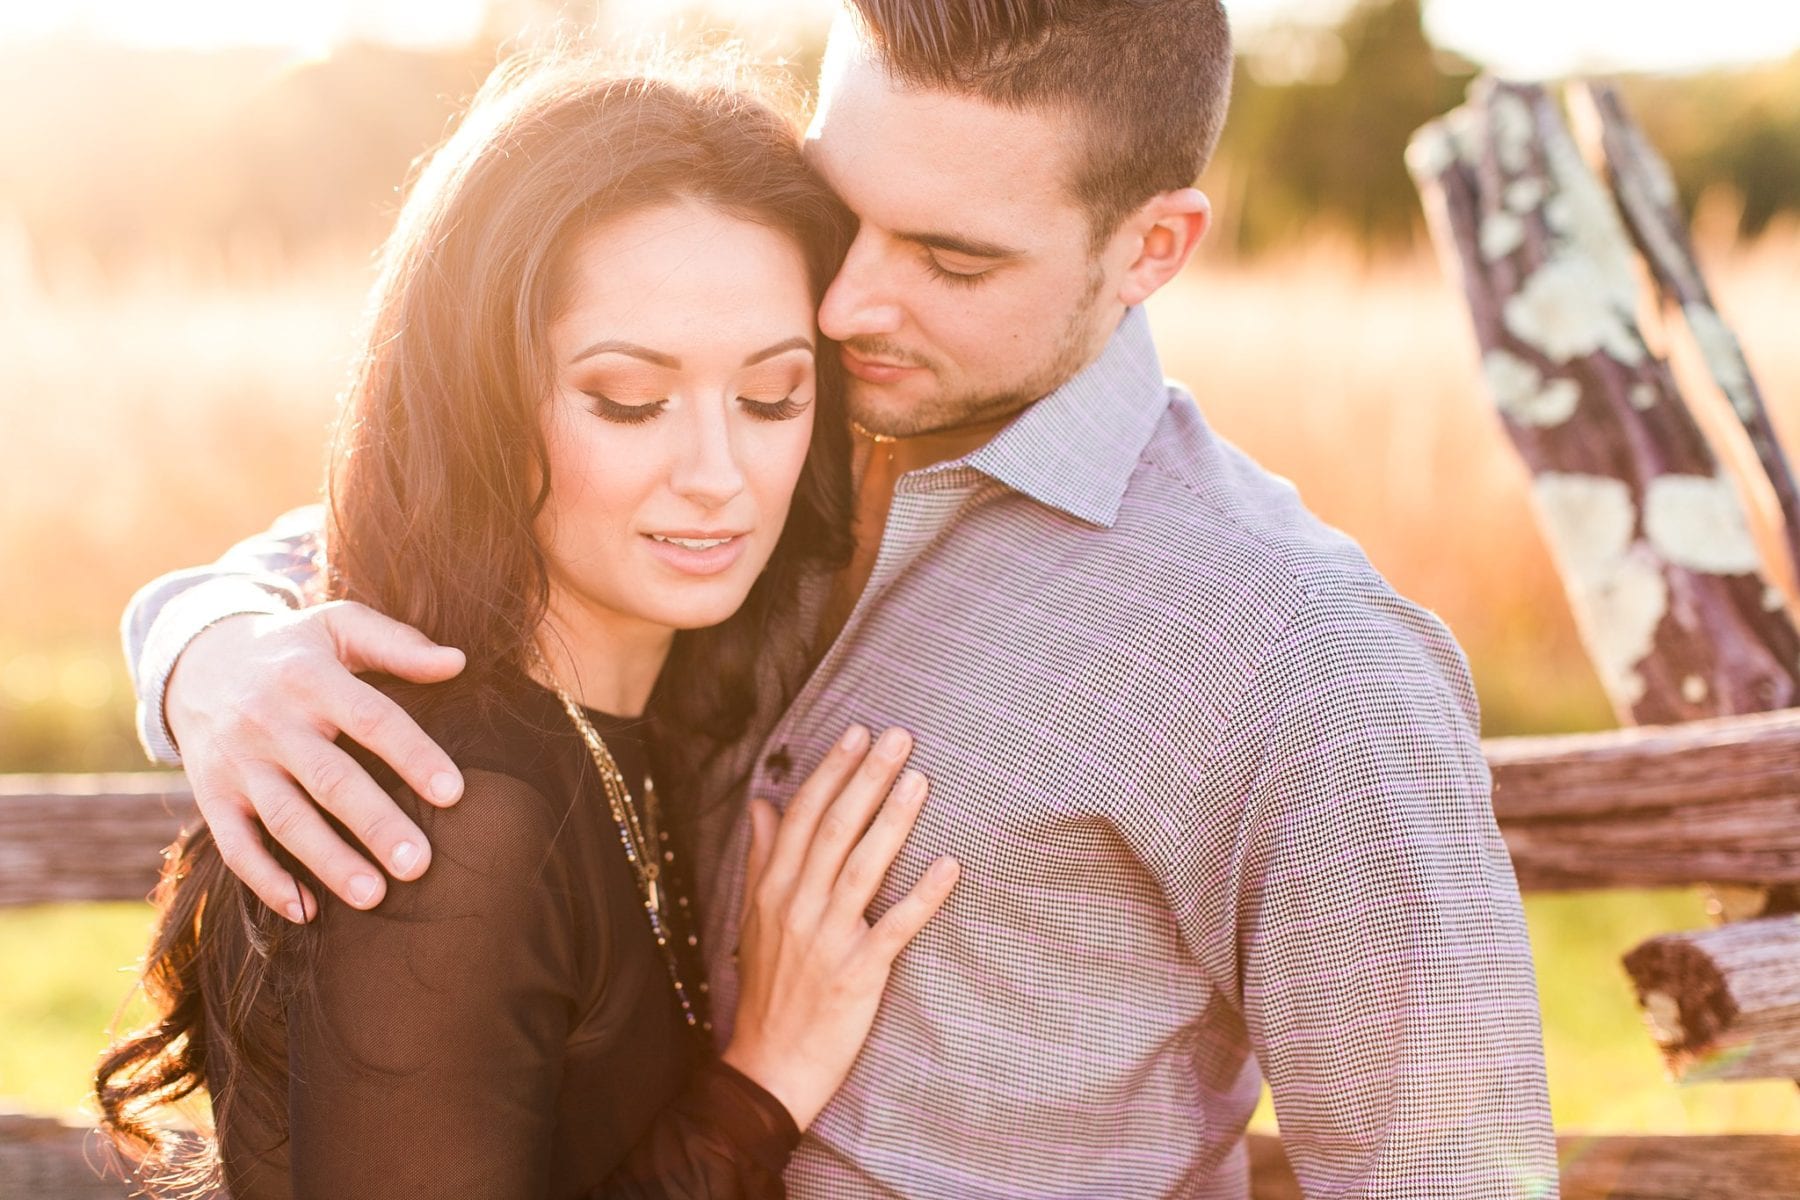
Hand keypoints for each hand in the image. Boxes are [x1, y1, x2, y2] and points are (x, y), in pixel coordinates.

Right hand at [165, 601, 465, 921]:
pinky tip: (307, 911)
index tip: (454, 793)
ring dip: (328, 861)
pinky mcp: (212, 795)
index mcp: (311, 677)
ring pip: (285, 819)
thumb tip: (459, 662)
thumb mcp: (339, 626)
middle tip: (420, 865)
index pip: (371, 719)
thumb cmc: (295, 648)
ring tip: (374, 897)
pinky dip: (267, 881)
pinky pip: (236, 845)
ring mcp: (238, 762)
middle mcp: (270, 721)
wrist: (198, 659)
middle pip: (329, 778)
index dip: (413, 755)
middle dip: (375, 824)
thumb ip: (399, 644)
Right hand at [721, 725, 959, 1130]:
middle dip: (868, 778)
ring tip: (921, 779)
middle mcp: (798, 906)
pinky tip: (950, 866)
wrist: (769, 1065)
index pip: (804, 815)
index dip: (832, 771)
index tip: (858, 732)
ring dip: (893, 820)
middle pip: (835, 828)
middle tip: (900, 735)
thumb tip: (762, 804)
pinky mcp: (857, 973)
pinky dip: (923, 896)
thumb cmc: (768, 988)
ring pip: (863, 867)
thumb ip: (762, 858)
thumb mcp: (754, 918)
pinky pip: (895, 927)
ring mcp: (828, 939)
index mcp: (774, 888)